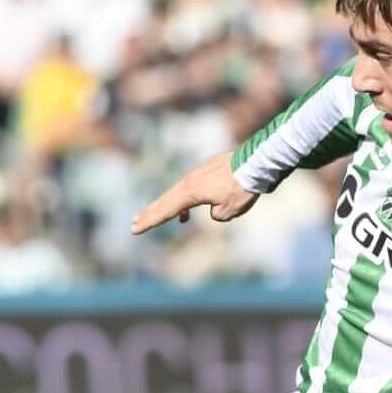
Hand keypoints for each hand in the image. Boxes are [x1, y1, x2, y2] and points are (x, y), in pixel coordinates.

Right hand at [131, 152, 257, 232]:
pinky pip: (191, 187)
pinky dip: (185, 199)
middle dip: (150, 213)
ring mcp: (198, 173)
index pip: (166, 210)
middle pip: (166, 200)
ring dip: (166, 205)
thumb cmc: (242, 188)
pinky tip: (186, 212)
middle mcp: (190, 181)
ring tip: (153, 215)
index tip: (135, 229)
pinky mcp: (208, 170)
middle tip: (135, 222)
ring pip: (178, 193)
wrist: (256, 163)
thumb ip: (216, 215)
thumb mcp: (228, 211)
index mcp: (191, 192)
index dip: (150, 221)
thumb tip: (214, 209)